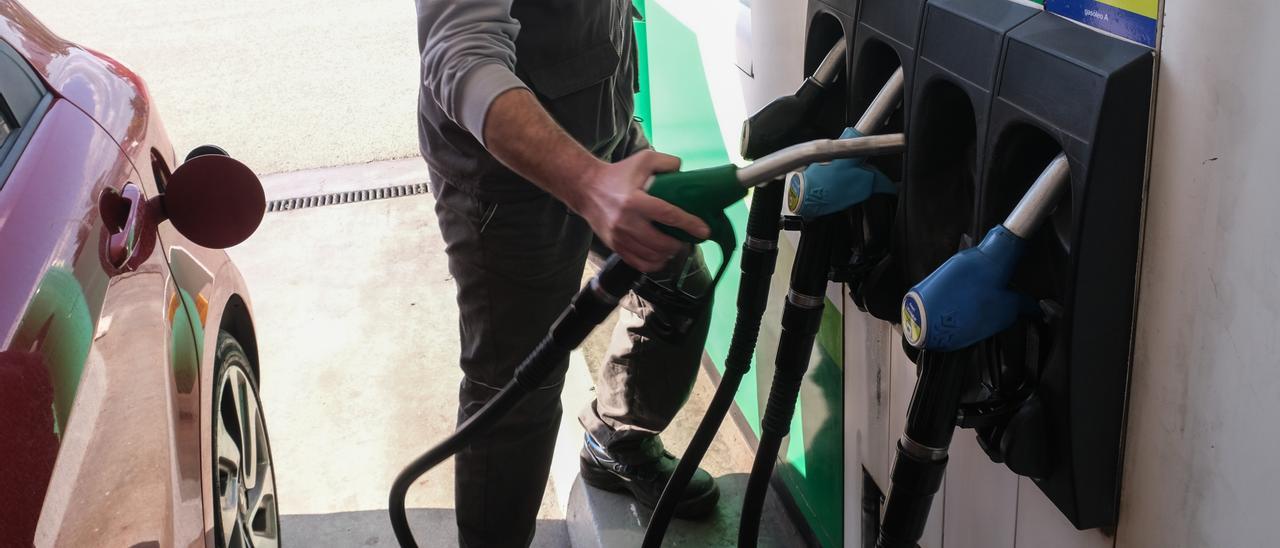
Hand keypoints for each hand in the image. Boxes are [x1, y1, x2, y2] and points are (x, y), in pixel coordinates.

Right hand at [575, 150, 710, 271]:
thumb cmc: (619, 174)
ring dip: (668, 254)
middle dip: (679, 244)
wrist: (586, 188)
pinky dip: (654, 264)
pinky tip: (661, 257)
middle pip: (661, 243)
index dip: (689, 224)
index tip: (705, 231)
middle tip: (685, 238)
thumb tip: (684, 174)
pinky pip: (639, 264)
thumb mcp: (643, 159)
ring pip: (651, 256)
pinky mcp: (614, 246)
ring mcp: (619, 237)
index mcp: (635, 200)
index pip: (668, 215)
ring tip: (673, 246)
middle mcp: (626, 222)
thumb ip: (667, 162)